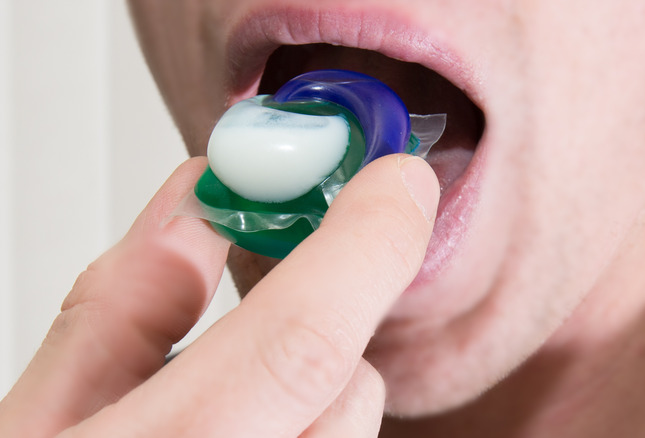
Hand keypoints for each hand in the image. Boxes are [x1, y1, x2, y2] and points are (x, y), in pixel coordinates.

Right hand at [0, 155, 438, 436]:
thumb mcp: (30, 428)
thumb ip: (119, 312)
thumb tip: (196, 204)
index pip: (299, 345)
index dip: (363, 244)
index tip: (397, 182)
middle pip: (344, 390)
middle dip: (314, 328)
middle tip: (260, 308)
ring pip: (350, 429)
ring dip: (306, 399)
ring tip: (220, 421)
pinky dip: (305, 433)